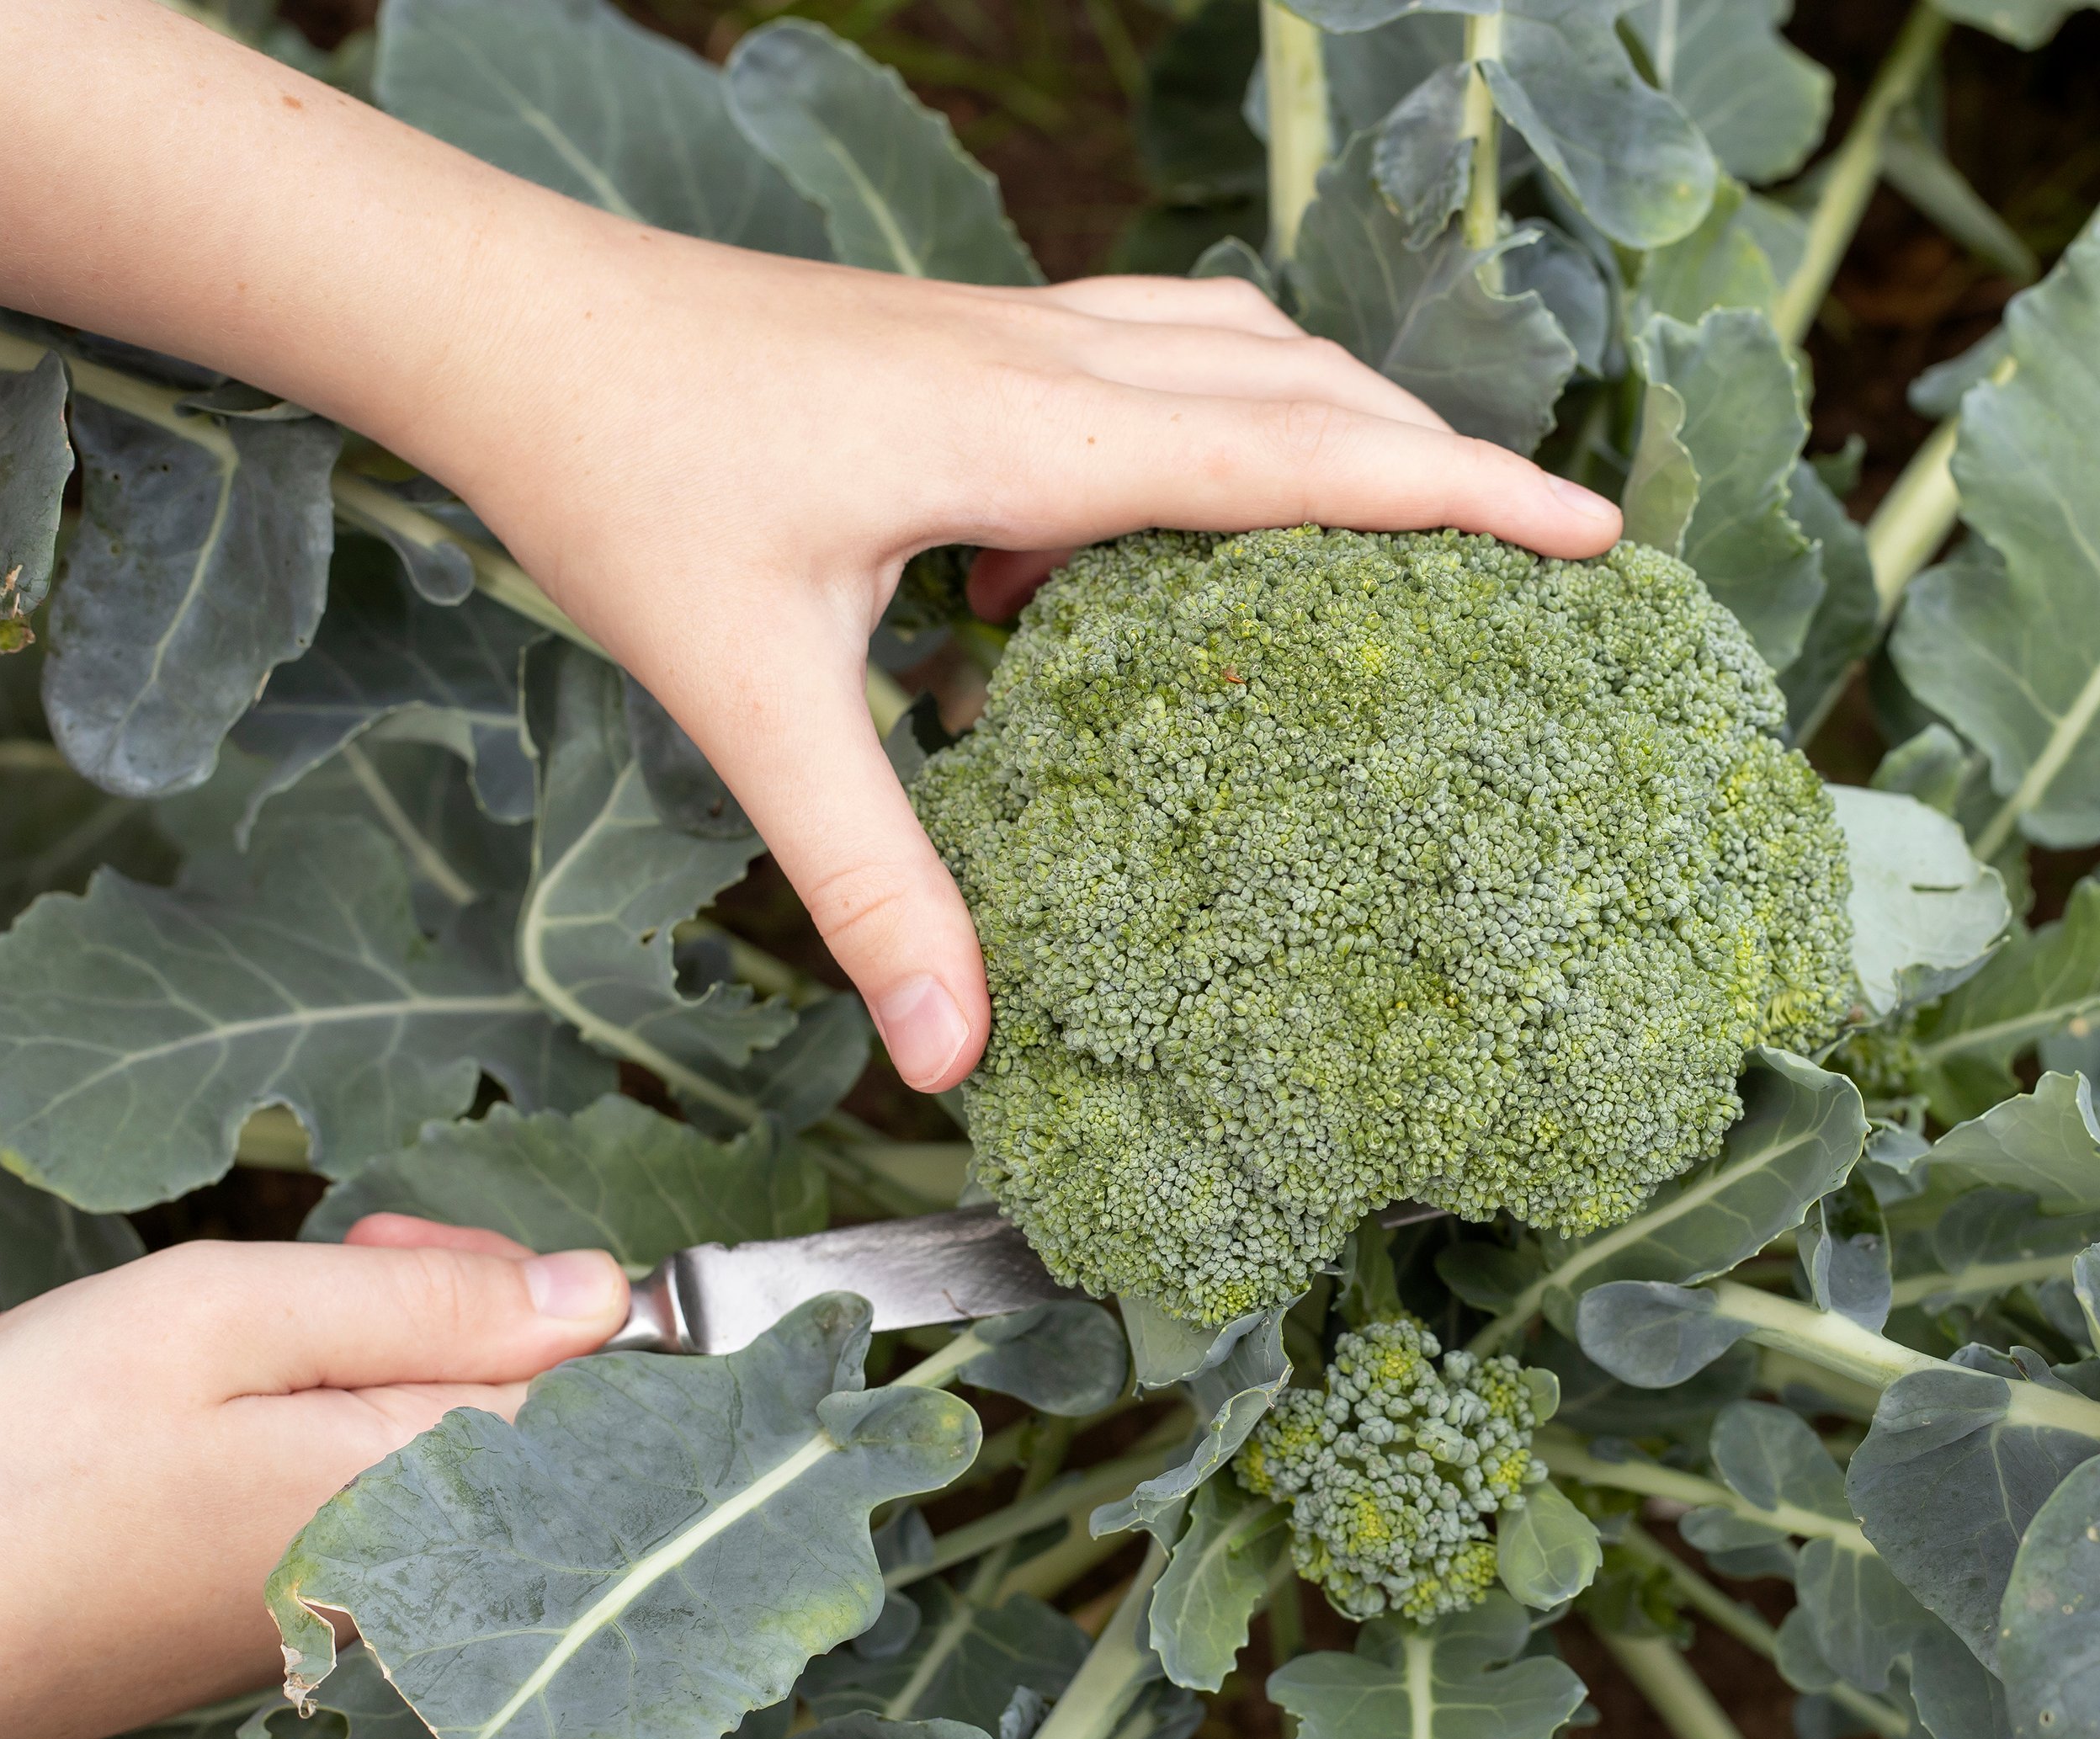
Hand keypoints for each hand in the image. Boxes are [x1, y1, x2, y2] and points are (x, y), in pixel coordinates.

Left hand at [0, 0, 1627, 1094]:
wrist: (504, 322)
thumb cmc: (620, 482)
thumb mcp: (759, 703)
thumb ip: (875, 879)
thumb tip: (957, 1055)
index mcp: (1031, 437)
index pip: (1300, 456)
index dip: (1460, 495)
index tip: (1594, 533)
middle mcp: (1051, 360)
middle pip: (1308, 386)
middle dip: (1448, 458)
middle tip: (1563, 542)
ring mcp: (1016, 330)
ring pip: (1243, 346)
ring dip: (1348, 415)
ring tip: (1426, 510)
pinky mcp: (974, 335)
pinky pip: (1158, 350)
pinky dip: (1231, 406)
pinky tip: (1183, 511)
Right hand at [0, 1220, 623, 1738]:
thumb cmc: (25, 1461)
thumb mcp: (226, 1315)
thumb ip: (428, 1298)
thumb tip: (598, 1290)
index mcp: (425, 1490)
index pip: (600, 1380)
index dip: (533, 1284)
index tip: (406, 1245)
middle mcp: (421, 1572)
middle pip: (531, 1412)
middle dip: (463, 1309)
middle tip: (343, 1253)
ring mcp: (362, 1609)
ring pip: (449, 1448)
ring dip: (392, 1360)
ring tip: (272, 1321)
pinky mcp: (301, 1620)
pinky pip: (381, 1500)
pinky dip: (340, 1429)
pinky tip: (250, 1404)